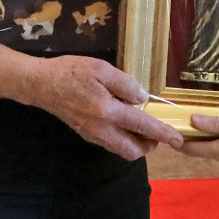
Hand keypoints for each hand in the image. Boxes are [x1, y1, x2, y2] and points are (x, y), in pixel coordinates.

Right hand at [21, 55, 181, 160]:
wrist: (41, 84)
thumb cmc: (70, 72)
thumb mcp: (101, 69)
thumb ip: (125, 83)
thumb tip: (142, 97)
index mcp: (108, 111)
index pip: (142, 126)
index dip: (162, 134)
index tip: (177, 139)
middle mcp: (101, 129)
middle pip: (132, 150)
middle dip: (149, 145)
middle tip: (157, 131)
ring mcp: (92, 135)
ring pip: (121, 149)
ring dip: (136, 143)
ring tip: (142, 124)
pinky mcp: (86, 134)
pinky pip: (110, 143)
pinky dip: (123, 137)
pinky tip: (123, 120)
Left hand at [176, 115, 218, 173]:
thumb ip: (216, 124)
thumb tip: (192, 120)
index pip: (192, 149)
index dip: (179, 141)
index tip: (168, 131)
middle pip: (204, 149)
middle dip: (196, 136)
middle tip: (188, 118)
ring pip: (217, 149)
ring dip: (212, 137)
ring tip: (211, 120)